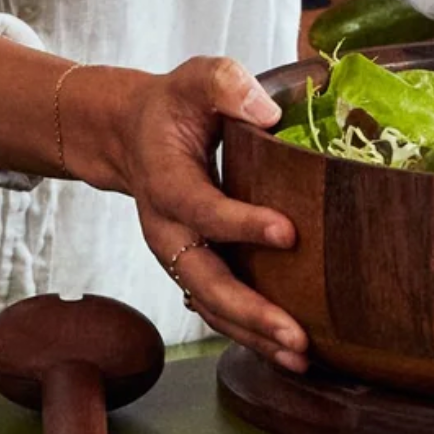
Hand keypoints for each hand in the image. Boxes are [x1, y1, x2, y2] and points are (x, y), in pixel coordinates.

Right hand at [61, 57, 309, 372]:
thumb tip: (268, 111)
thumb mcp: (197, 79)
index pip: (203, 209)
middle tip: (296, 333)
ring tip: (300, 355)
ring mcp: (178, 257)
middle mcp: (166, 231)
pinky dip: (249, 333)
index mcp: (166, 182)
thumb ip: (227, 85)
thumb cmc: (176, 105)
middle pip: (204, 280)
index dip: (242, 224)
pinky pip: (216, 310)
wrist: (133, 134)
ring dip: (254, 334)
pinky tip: (287, 350)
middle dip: (251, 310)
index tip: (289, 232)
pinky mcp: (193, 270)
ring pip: (210, 306)